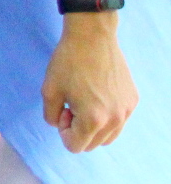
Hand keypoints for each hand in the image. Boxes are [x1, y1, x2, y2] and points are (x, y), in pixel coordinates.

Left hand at [43, 16, 137, 152]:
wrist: (92, 37)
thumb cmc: (68, 62)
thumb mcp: (49, 91)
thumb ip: (51, 116)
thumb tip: (60, 125)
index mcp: (93, 119)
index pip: (76, 146)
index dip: (64, 132)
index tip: (62, 111)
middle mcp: (115, 119)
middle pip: (93, 144)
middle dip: (78, 130)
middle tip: (70, 105)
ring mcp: (127, 110)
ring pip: (109, 135)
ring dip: (94, 127)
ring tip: (84, 101)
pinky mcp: (133, 100)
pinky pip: (119, 120)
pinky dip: (107, 116)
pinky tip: (97, 94)